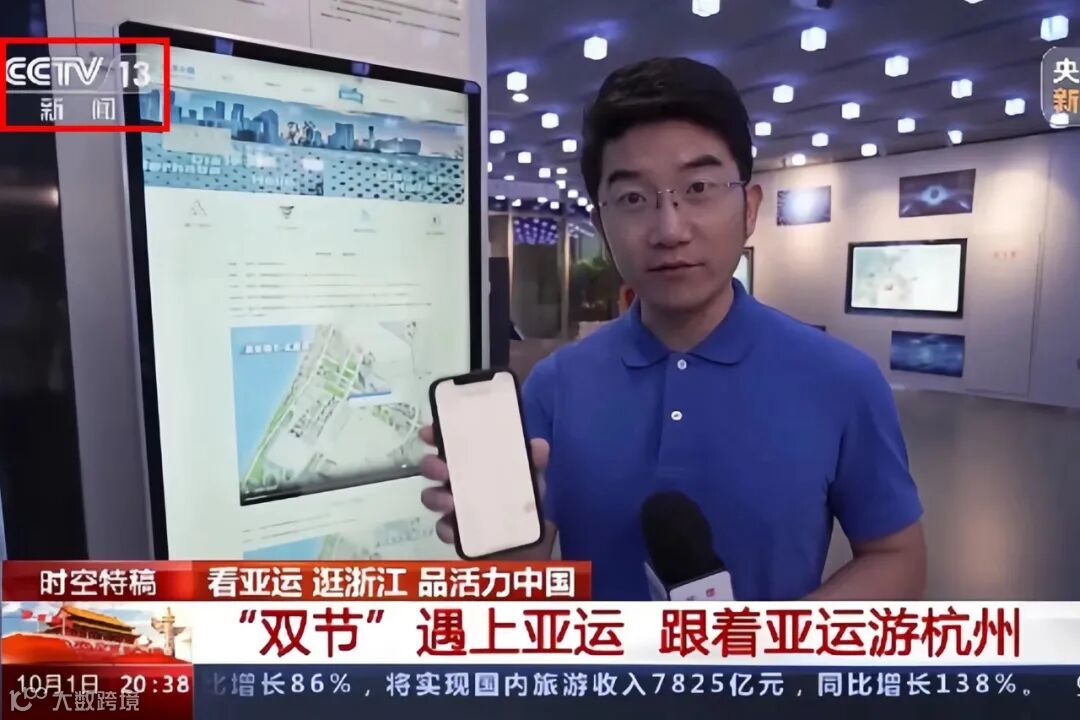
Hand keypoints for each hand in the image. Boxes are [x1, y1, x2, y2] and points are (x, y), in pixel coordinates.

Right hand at [418, 424, 555, 558]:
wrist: (524, 540)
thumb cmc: (519, 500)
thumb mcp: (529, 479)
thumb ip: (533, 463)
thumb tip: (540, 446)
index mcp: (470, 462)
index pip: (447, 443)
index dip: (434, 435)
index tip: (428, 433)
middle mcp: (455, 481)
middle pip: (432, 468)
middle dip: (431, 466)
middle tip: (442, 469)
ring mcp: (451, 507)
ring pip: (431, 497)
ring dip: (436, 497)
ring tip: (450, 502)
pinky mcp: (454, 532)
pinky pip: (443, 529)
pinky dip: (447, 528)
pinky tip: (454, 530)